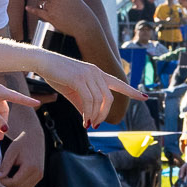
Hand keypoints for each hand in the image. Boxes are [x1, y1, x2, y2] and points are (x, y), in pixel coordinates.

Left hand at [0, 132, 45, 186]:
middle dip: (9, 185)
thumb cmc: (22, 143)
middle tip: (2, 176)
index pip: (15, 182)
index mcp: (30, 167)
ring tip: (8, 176)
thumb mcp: (11, 153)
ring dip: (14, 186)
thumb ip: (5, 166)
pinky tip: (14, 176)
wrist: (34, 137)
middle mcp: (37, 173)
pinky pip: (28, 186)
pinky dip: (20, 184)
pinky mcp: (40, 175)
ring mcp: (40, 175)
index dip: (4, 182)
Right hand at [25, 54, 142, 125]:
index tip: (145, 97)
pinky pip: (89, 100)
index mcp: (97, 73)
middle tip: (96, 125)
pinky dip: (88, 113)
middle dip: (104, 114)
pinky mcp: (79, 78)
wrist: (42, 61)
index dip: (132, 91)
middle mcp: (96, 72)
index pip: (118, 83)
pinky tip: (85, 120)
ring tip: (88, 124)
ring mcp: (88, 74)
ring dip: (95, 116)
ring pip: (99, 101)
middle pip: (109, 98)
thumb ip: (83, 103)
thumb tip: (89, 118)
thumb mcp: (72, 90)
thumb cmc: (56, 74)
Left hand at [26, 0, 105, 50]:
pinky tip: (28, 8)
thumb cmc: (82, 14)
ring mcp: (52, 6)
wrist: (85, 26)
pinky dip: (31, 9)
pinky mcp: (49, 16)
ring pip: (41, 4)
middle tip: (52, 8)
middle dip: (45, 1)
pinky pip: (37, 11)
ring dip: (44, 8)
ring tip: (53, 14)